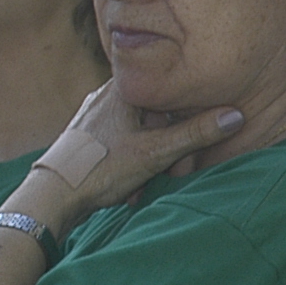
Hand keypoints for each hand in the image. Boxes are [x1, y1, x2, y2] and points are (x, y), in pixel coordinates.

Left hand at [22, 79, 245, 228]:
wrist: (50, 196)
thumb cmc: (99, 169)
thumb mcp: (155, 153)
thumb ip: (196, 133)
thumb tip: (235, 115)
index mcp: (121, 90)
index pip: (169, 89)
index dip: (187, 115)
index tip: (190, 141)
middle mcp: (105, 96)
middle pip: (156, 115)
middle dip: (168, 146)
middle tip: (172, 172)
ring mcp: (94, 116)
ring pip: (140, 133)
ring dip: (151, 160)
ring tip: (146, 184)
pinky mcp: (88, 137)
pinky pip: (123, 145)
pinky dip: (132, 165)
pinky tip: (130, 189)